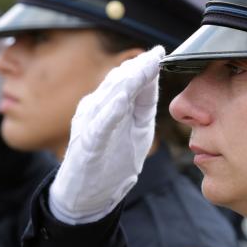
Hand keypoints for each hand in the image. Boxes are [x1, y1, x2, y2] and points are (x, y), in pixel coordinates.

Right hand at [49, 46, 165, 223]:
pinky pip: (99, 126)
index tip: (160, 52)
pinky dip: (109, 112)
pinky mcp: (87, 144)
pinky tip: (120, 101)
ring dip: (126, 82)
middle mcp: (97, 109)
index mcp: (112, 106)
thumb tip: (154, 78)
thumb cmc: (111, 162)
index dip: (146, 67)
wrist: (86, 195)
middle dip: (138, 68)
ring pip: (108, 98)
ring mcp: (90, 126)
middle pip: (120, 83)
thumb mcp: (136, 131)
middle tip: (156, 54)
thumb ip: (143, 106)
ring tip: (142, 67)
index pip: (131, 82)